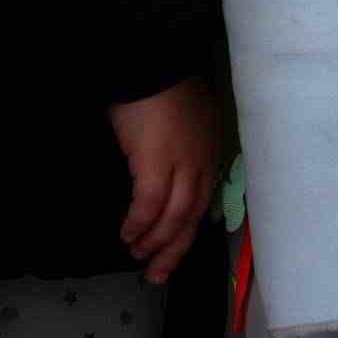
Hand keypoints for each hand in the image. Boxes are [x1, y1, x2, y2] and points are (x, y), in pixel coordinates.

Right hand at [108, 77, 219, 283]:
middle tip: (156, 274)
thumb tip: (165, 177)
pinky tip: (127, 234)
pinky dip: (139, 223)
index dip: (186, 231)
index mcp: (209, 151)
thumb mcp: (182, 122)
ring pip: (174, 217)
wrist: (152, 63)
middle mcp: (202, 161)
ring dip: (154, 241)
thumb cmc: (161, 90)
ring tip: (136, 255)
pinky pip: (149, 204)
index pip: (202, 201)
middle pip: (192, 216)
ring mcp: (183, 162)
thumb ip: (180, 150)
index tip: (172, 252)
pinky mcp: (157, 163)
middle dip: (173, 249)